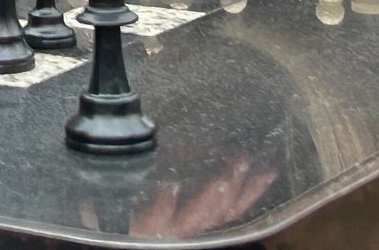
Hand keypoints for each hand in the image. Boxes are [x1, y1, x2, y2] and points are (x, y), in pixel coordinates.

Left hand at [128, 156, 278, 236]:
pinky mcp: (142, 232)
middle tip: (245, 162)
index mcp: (195, 218)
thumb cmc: (139, 204)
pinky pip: (154, 222)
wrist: (109, 228)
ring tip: (221, 180)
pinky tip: (171, 188)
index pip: (232, 207)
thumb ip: (191, 163)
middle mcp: (186, 229)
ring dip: (210, 199)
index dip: (253, 191)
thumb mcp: (168, 177)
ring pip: (195, 221)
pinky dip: (164, 207)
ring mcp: (166, 232)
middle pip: (219, 214)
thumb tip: (218, 145)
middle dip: (235, 189)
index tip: (269, 171)